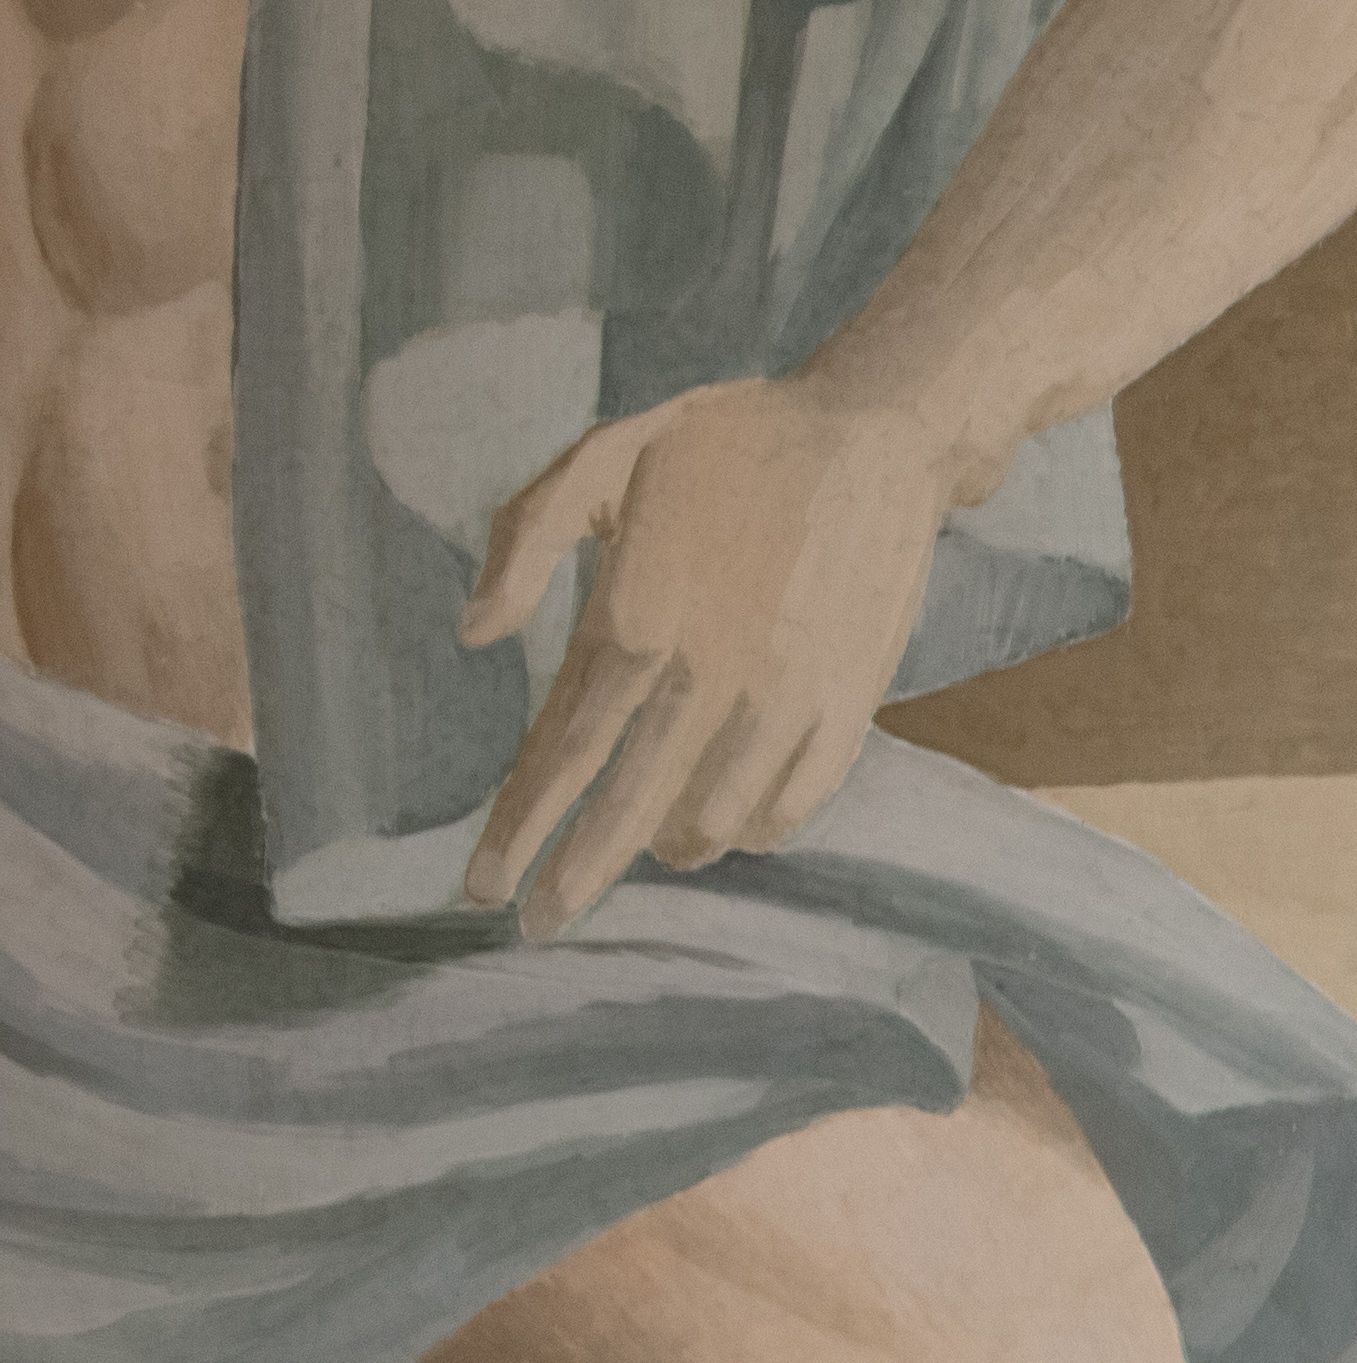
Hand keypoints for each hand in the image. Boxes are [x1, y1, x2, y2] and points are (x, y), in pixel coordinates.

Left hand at [454, 377, 977, 930]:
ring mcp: (782, 697)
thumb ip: (525, 542)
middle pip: (624, 807)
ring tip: (647, 851)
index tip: (481, 889)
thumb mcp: (602, 455)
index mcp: (631, 621)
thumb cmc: (730, 441)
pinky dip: (755, 829)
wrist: (876, 436)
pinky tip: (731, 829)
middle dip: (575, 876)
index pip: (558, 754)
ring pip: (712, 818)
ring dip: (668, 847)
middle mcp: (703, 676)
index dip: (515, 828)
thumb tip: (474, 636)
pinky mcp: (848, 703)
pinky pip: (793, 802)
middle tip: (540, 926)